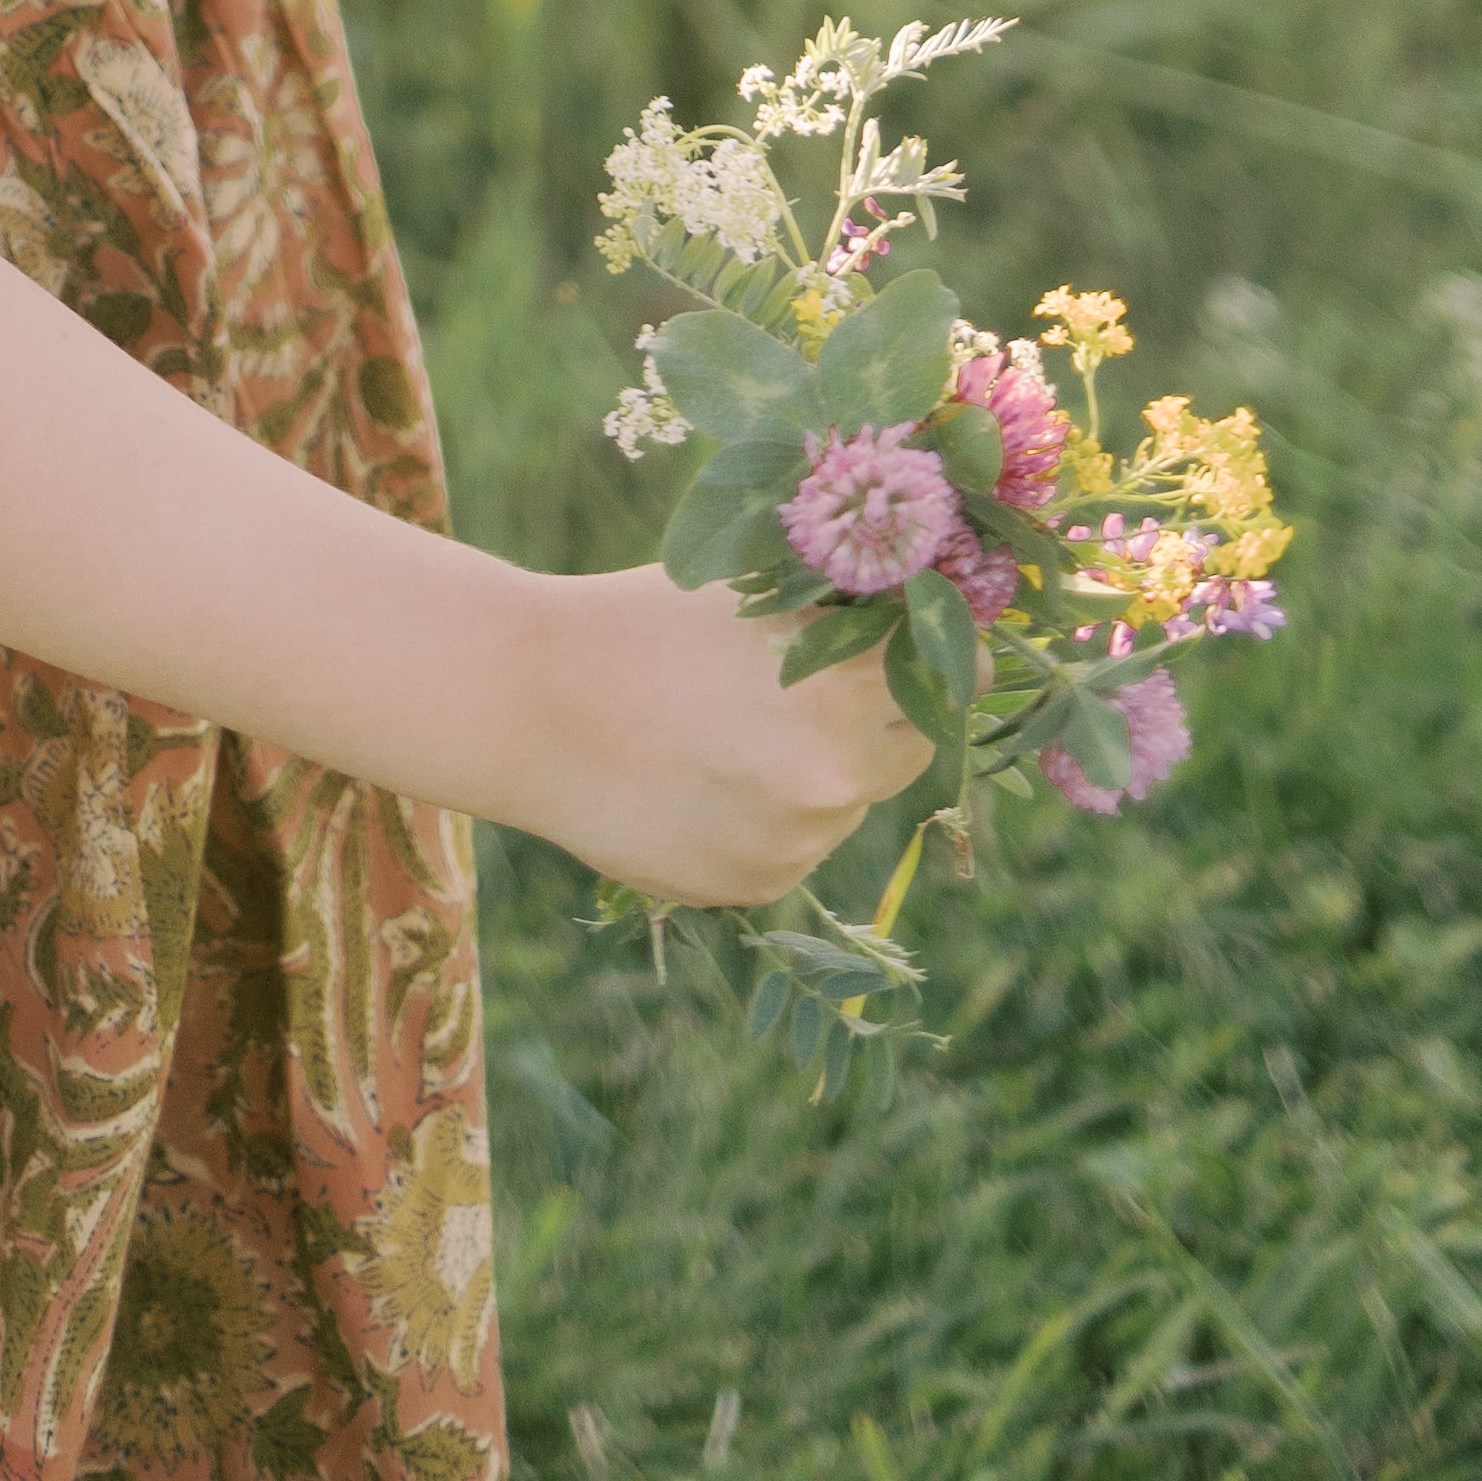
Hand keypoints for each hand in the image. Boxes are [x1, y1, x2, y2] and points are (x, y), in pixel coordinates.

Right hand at [525, 564, 932, 906]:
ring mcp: (796, 841)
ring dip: (821, 768)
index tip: (927, 639)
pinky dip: (769, 816)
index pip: (953, 672)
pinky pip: (796, 844)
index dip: (942, 651)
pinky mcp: (755, 886)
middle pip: (913, 743)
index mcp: (843, 685)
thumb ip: (844, 616)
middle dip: (884, 712)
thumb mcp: (755, 595)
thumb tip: (932, 615)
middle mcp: (835, 775)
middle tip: (823, 679)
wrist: (528, 703)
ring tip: (732, 729)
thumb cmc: (642, 622)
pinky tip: (701, 776)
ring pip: (851, 799)